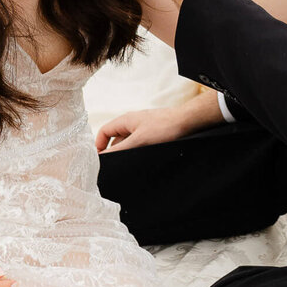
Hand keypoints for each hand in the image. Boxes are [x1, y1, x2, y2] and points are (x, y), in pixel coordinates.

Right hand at [95, 92, 225, 152]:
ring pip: (128, 142)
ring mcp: (143, 127)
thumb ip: (119, 149)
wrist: (187, 122)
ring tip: (129, 164)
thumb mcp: (138, 141)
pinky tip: (142, 160)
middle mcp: (132, 122)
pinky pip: (139, 143)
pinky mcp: (153, 133)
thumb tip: (102, 157)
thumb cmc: (164, 126)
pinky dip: (137, 151)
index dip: (99, 145)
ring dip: (127, 152)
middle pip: (115, 138)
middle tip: (114, 166)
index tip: (100, 160)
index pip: (104, 131)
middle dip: (114, 152)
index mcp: (125, 120)